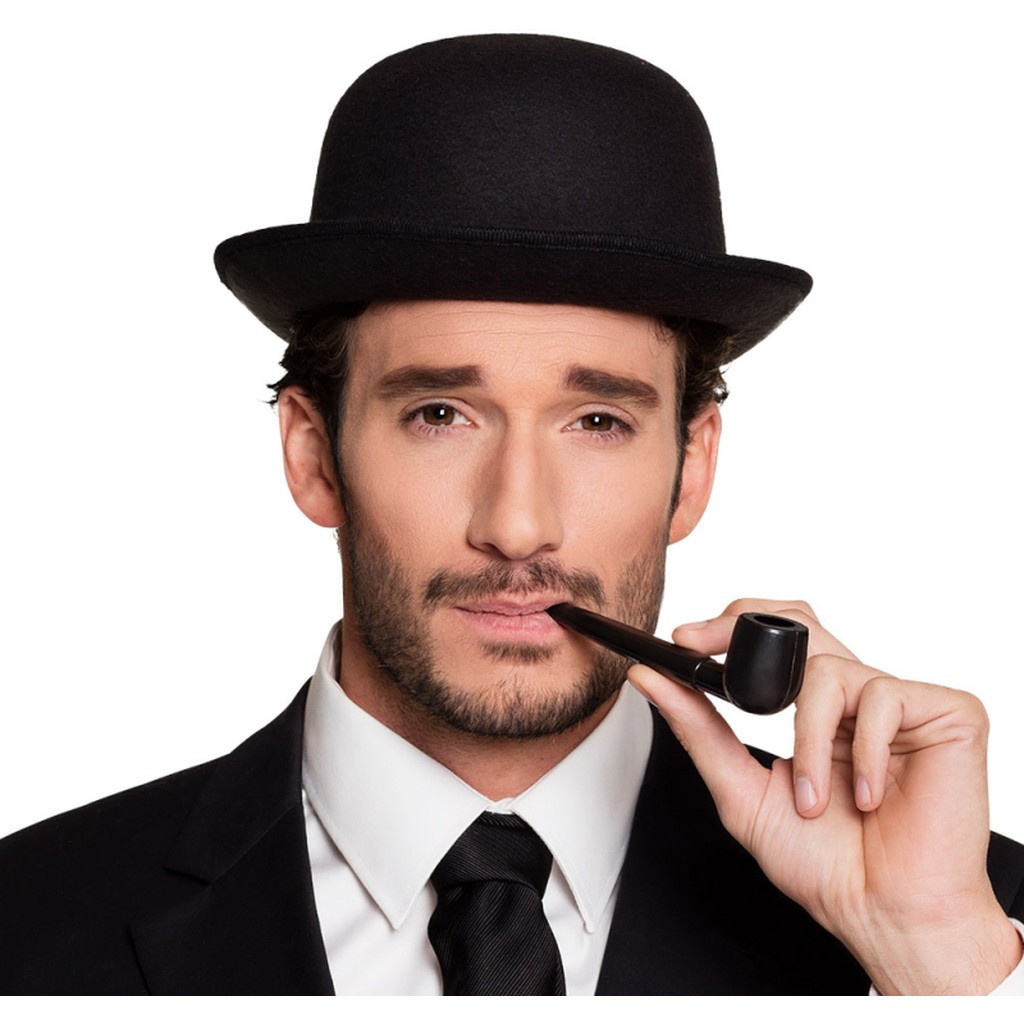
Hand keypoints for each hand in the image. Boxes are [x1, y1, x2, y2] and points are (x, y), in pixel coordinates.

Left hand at [628, 598, 1022, 994]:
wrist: (884, 916)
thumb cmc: (825, 865)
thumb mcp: (742, 791)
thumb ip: (698, 730)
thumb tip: (650, 679)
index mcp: (816, 714)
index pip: (775, 644)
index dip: (728, 629)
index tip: (682, 641)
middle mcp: (855, 700)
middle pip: (802, 624)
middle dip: (747, 627)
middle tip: (705, 650)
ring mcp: (899, 704)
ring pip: (828, 669)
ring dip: (806, 739)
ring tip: (814, 797)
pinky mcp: (945, 713)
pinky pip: (883, 696)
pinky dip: (861, 750)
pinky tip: (866, 794)